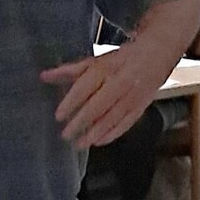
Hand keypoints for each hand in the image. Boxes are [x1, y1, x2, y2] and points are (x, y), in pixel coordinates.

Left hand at [41, 40, 167, 147]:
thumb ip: (69, 71)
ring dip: (94, 133)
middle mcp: (119, 83)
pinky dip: (112, 134)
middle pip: (97, 106)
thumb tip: (43, 76)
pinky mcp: (141, 106)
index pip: (84, 87)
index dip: (71, 103)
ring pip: (111, 118)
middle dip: (80, 122)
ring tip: (79, 144)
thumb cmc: (119, 60)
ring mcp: (132, 96)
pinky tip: (99, 142)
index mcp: (105, 68)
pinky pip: (126, 123)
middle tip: (65, 135)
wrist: (155, 55)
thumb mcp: (94, 61)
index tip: (58, 117)